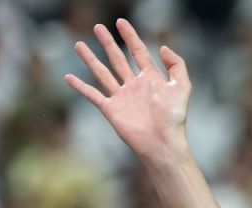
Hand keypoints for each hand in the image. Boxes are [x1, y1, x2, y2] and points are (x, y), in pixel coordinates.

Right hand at [65, 19, 190, 160]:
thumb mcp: (182, 87)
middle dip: (108, 42)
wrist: (162, 142)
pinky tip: (68, 78)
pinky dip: (80, 87)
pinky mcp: (111, 109)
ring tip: (78, 44)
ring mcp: (121, 97)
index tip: (121, 22)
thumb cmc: (174, 118)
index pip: (138, 51)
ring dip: (90, 59)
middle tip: (98, 27)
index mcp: (151, 79)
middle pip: (117, 58)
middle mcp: (134, 86)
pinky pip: (93, 95)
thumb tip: (162, 47)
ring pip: (102, 72)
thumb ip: (177, 65)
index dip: (130, 36)